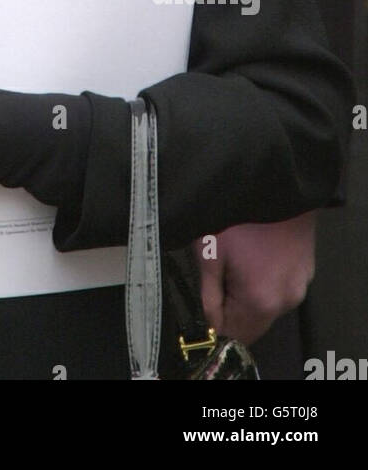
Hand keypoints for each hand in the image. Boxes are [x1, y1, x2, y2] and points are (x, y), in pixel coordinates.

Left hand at [194, 212, 316, 346]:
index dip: (212, 320)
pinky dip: (264, 276)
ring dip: (248, 290)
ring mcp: (301, 283)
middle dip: (231, 304)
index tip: (202, 294)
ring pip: (266, 302)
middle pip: (252, 321)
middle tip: (216, 268)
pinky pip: (279, 284)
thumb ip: (208, 297)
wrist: (271, 177)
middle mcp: (287, 300)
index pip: (233, 334)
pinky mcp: (307, 266)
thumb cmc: (234, 213)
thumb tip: (211, 325)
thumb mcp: (209, 254)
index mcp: (262, 301)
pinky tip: (254, 248)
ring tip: (235, 253)